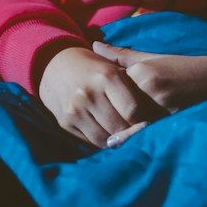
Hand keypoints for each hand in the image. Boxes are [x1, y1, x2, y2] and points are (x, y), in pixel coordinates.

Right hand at [37, 45, 159, 148]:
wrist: (55, 65)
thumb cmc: (94, 66)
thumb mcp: (113, 66)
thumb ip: (132, 85)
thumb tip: (152, 112)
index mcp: (106, 76)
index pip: (133, 110)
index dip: (144, 119)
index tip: (150, 122)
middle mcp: (90, 92)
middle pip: (119, 127)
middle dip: (131, 132)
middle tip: (139, 132)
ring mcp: (76, 109)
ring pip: (105, 138)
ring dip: (117, 139)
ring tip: (124, 134)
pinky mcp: (66, 122)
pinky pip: (90, 140)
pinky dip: (102, 140)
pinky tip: (108, 132)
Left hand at [91, 43, 206, 145]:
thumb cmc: (184, 69)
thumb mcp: (154, 58)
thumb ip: (123, 56)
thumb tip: (93, 45)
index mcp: (142, 71)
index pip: (110, 88)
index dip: (103, 97)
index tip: (95, 104)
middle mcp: (148, 88)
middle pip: (117, 108)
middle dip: (109, 117)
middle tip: (97, 127)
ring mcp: (160, 107)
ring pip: (130, 124)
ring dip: (121, 132)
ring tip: (110, 140)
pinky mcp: (170, 124)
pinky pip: (146, 135)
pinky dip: (137, 140)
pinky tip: (132, 145)